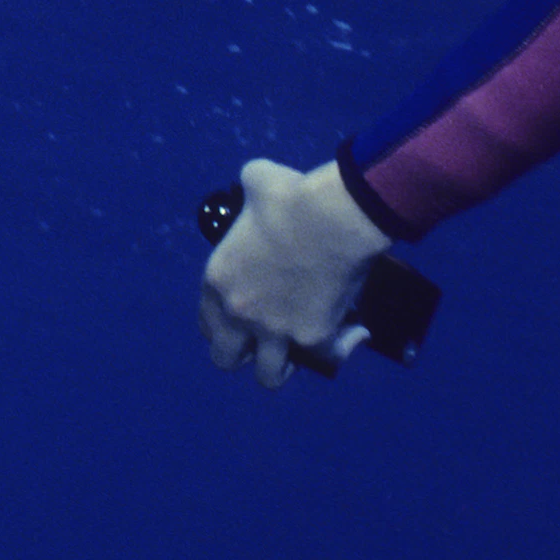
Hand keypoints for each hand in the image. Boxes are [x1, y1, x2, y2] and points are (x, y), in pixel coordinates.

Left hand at [198, 155, 391, 386]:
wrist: (332, 217)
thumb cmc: (289, 196)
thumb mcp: (253, 183)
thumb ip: (248, 195)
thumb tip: (258, 187)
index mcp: (218, 280)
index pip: (207, 322)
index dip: (222, 323)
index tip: (241, 319)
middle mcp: (240, 312)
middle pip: (225, 359)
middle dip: (242, 352)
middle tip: (262, 339)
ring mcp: (276, 330)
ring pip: (268, 376)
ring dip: (281, 366)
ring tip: (295, 352)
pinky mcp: (313, 338)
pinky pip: (326, 361)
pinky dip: (340, 350)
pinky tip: (353, 334)